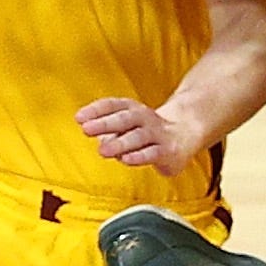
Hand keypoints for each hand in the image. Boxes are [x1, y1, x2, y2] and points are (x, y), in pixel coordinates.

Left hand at [77, 95, 210, 176]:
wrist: (186, 134)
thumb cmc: (147, 131)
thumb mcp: (127, 128)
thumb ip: (109, 132)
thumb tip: (95, 135)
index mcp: (131, 109)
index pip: (113, 105)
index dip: (95, 110)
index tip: (79, 118)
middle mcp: (144, 118)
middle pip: (124, 119)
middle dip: (104, 123)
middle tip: (86, 129)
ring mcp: (157, 133)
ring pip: (138, 136)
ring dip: (119, 143)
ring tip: (102, 150)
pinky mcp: (168, 150)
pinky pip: (152, 153)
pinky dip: (139, 156)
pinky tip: (126, 159)